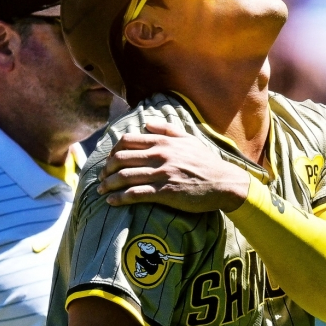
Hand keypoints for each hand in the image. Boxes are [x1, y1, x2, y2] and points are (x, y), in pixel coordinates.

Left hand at [98, 120, 249, 212]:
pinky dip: (119, 198)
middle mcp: (160, 156)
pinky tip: (112, 202)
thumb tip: (146, 124)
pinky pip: (135, 194)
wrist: (224, 183)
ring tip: (102, 191)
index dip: (112, 152)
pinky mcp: (165, 193)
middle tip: (102, 178)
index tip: (109, 162)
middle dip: (106, 170)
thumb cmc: (206, 162)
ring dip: (108, 185)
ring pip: (125, 177)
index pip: (127, 141)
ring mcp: (162, 174)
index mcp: (163, 142)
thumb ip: (166, 130)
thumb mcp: (188, 139)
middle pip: (121, 159)